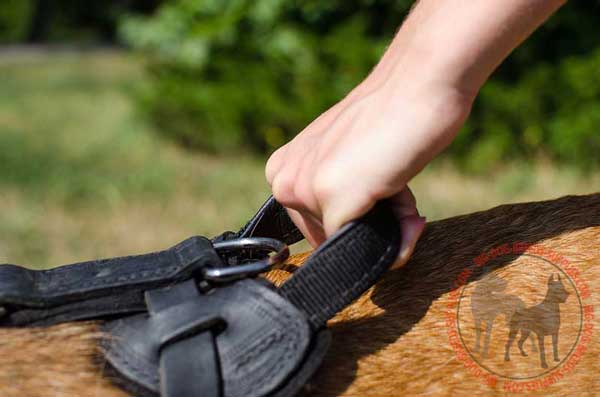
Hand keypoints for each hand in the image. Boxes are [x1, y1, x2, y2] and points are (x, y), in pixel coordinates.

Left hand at [266, 78, 471, 267]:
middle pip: (331, 240)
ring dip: (388, 227)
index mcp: (283, 170)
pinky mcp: (329, 199)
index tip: (378, 193)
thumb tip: (360, 250)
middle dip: (371, 226)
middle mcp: (284, 181)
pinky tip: (402, 194)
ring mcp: (303, 190)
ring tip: (398, 187)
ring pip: (350, 243)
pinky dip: (393, 235)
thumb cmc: (392, 121)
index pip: (315, 228)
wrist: (418, 84)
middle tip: (395, 190)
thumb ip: (342, 198)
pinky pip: (361, 247)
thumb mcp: (350, 163)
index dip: (355, 220)